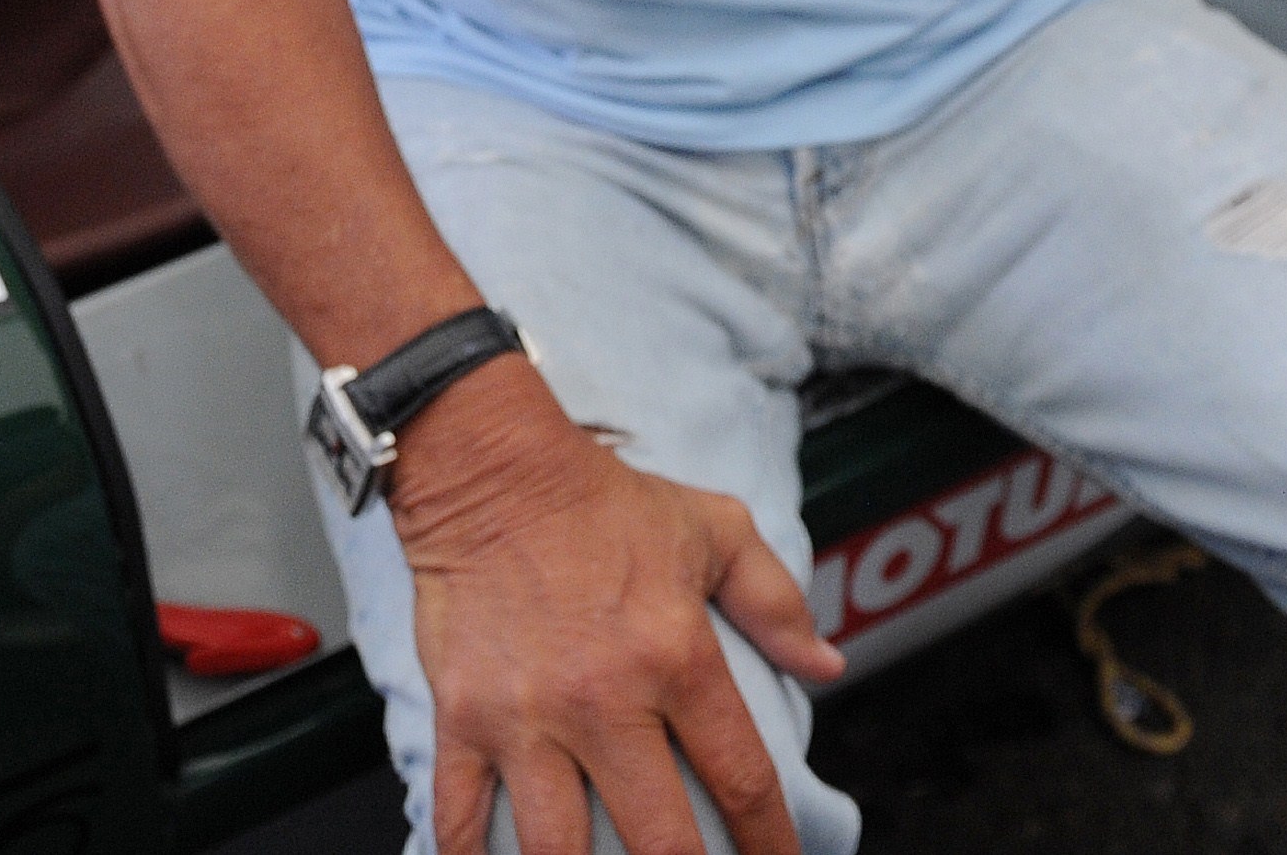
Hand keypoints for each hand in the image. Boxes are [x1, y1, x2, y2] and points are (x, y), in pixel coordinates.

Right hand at [388, 359, 845, 854]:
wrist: (490, 469)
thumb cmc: (603, 500)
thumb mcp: (713, 529)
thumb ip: (776, 602)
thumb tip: (828, 667)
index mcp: (676, 658)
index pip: (742, 779)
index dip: (771, 844)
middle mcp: (604, 701)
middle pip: (660, 843)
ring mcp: (526, 717)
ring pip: (556, 850)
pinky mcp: (462, 717)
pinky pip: (459, 814)